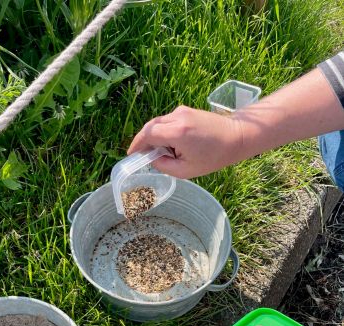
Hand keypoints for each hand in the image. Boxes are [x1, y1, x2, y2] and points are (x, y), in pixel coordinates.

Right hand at [128, 106, 242, 178]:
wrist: (237, 136)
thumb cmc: (215, 157)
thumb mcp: (187, 170)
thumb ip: (165, 166)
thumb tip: (153, 159)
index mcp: (177, 132)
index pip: (147, 135)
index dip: (136, 145)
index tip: (132, 155)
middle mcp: (177, 117)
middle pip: (150, 127)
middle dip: (143, 141)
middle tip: (143, 156)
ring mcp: (182, 111)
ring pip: (158, 123)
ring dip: (155, 137)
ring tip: (162, 153)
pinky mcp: (186, 110)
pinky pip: (167, 121)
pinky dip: (163, 132)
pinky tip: (171, 144)